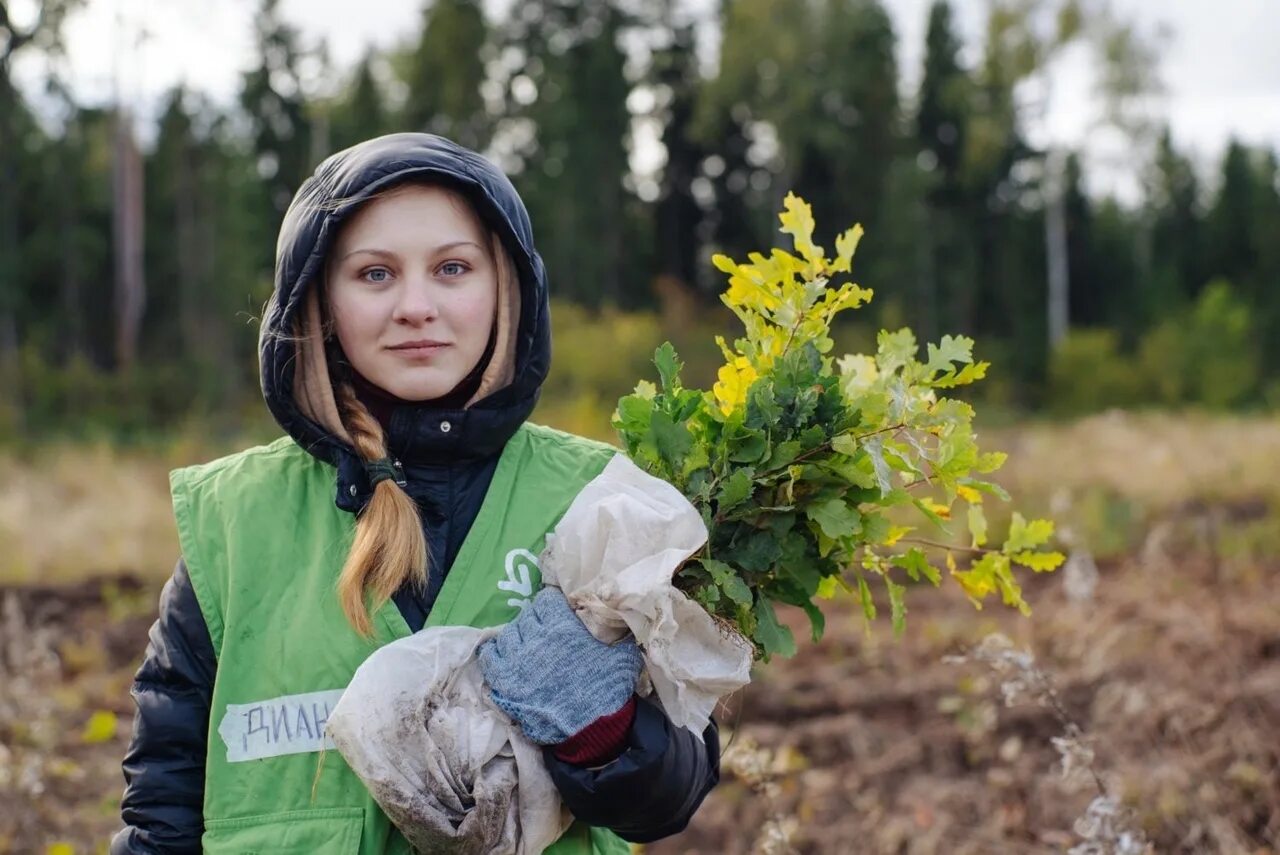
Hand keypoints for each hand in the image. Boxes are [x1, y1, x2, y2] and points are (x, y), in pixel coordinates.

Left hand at [478, 587, 642, 745]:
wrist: (592, 726)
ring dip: (518, 637)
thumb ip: (614, 627)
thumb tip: (610, 612)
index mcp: (562, 626)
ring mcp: (517, 660)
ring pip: (508, 634)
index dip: (552, 606)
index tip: (557, 615)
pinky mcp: (505, 681)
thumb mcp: (622, 650)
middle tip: (545, 634)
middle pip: (526, 616)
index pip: (545, 600)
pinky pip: (490, 656)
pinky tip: (505, 656)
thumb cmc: (608, 687)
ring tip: (528, 648)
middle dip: (536, 622)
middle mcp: (536, 638)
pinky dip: (495, 652)